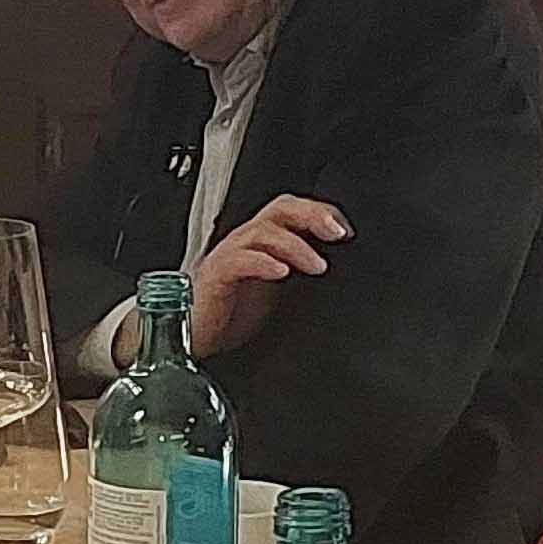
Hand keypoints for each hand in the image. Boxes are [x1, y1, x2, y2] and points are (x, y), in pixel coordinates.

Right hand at [190, 194, 349, 358]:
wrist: (195, 335)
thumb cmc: (234, 313)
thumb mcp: (280, 292)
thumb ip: (303, 276)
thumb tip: (344, 276)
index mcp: (266, 242)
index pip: (295, 211)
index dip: (323, 214)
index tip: (347, 232)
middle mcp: (249, 242)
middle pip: (281, 209)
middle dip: (313, 215)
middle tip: (338, 234)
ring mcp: (231, 256)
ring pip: (263, 231)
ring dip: (295, 245)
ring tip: (317, 265)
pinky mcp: (217, 275)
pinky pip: (240, 260)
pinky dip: (263, 263)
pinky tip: (282, 273)